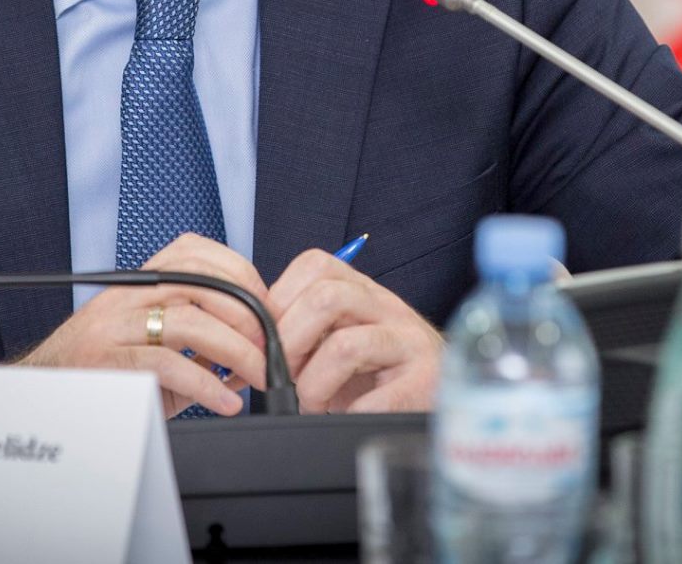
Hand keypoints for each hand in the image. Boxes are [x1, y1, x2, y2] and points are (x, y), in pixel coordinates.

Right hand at [15, 233, 269, 418]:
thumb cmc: (106, 368)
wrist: (49, 394)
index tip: (266, 307)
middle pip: (201, 283)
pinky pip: (167, 365)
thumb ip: (198, 340)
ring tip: (257, 376)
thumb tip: (252, 349)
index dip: (241, 274)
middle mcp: (127, 295)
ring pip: (189, 321)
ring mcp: (115, 325)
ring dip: (235, 350)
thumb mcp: (153, 342)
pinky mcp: (109, 361)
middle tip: (269, 347)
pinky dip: (206, 385)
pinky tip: (225, 401)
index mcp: (139, 282)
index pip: (196, 252)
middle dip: (247, 315)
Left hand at [268, 250, 444, 412]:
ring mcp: (409, 343)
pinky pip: (375, 398)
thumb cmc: (378, 371)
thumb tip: (244, 347)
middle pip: (326, 297)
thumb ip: (303, 329)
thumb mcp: (341, 336)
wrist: (438, 395)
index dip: (279, 300)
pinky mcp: (422, 383)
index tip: (266, 338)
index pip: (314, 265)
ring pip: (347, 346)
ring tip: (311, 402)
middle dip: (290, 341)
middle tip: (284, 374)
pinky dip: (347, 412)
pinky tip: (344, 415)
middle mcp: (388, 307)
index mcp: (363, 290)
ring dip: (314, 383)